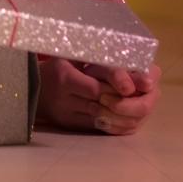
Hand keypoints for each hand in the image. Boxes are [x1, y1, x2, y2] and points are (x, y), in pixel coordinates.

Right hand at [35, 58, 160, 134]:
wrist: (32, 87)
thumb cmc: (57, 65)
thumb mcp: (73, 55)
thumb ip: (100, 58)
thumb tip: (138, 64)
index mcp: (64, 76)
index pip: (96, 86)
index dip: (118, 85)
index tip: (135, 85)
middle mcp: (64, 98)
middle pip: (103, 103)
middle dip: (130, 101)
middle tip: (150, 94)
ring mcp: (67, 114)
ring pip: (104, 118)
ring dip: (127, 114)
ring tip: (144, 106)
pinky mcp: (71, 125)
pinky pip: (99, 127)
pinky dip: (118, 124)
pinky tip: (131, 119)